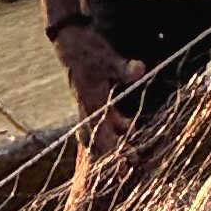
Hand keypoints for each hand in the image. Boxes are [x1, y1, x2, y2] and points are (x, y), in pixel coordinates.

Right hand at [54, 24, 145, 157]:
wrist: (70, 38)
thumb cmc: (89, 49)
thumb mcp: (109, 57)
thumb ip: (124, 68)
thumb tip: (140, 70)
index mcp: (90, 102)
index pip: (101, 133)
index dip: (113, 150)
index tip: (124, 164)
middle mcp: (87, 107)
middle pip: (97, 140)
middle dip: (110, 155)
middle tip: (126, 171)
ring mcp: (88, 104)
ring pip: (98, 132)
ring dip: (112, 143)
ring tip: (131, 155)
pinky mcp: (92, 99)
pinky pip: (101, 120)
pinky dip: (114, 127)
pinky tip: (128, 127)